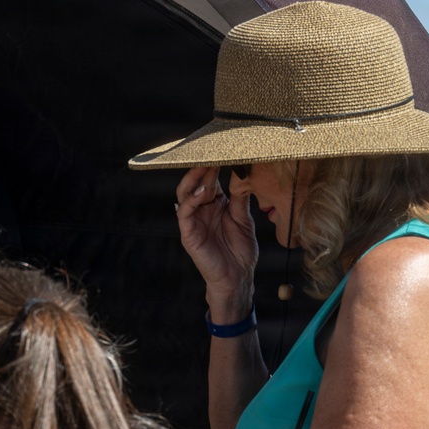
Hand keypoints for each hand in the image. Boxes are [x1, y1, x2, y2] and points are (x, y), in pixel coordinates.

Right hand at [176, 166, 258, 308]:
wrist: (237, 278)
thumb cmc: (240, 252)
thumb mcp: (243, 220)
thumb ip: (239, 198)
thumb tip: (242, 173)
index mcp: (215, 205)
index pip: (210, 179)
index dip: (215, 165)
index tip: (224, 150)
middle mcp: (202, 209)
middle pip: (195, 182)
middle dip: (202, 167)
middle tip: (212, 152)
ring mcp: (193, 220)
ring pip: (185, 193)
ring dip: (194, 179)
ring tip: (204, 167)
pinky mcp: (188, 233)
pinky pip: (184, 212)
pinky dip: (191, 200)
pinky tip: (202, 191)